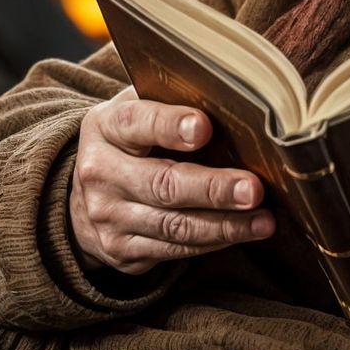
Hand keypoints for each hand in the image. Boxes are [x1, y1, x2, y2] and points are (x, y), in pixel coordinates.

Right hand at [69, 85, 274, 275]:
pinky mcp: (121, 250)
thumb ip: (177, 100)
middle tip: (253, 189)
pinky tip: (242, 233)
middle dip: (212, 189)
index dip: (171, 125)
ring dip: (224, 225)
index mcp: (107, 126)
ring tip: (263, 220)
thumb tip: (238, 99)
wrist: (87, 191)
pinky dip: (213, 242)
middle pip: (162, 184)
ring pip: (173, 225)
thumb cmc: (134, 138)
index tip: (204, 128)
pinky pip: (174, 250)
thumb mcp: (142, 109)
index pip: (138, 122)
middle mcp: (101, 173)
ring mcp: (108, 217)